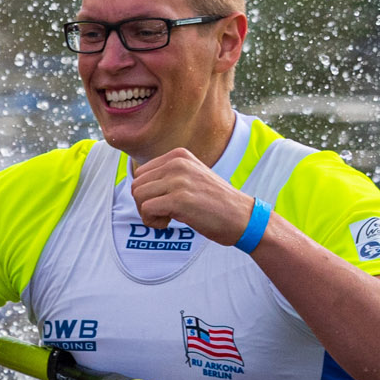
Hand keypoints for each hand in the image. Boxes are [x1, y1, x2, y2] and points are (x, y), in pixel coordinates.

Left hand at [129, 148, 254, 245]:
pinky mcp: (179, 199)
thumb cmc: (216, 203)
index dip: (148, 193)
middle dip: (144, 204)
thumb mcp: (192, 177)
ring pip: (138, 196)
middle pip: (136, 184)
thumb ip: (168, 176)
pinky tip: (168, 224)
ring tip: (166, 218)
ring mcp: (178, 180)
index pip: (141, 172)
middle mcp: (177, 163)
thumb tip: (138, 186)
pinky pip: (146, 209)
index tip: (164, 203)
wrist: (243, 217)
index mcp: (179, 155)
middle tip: (163, 214)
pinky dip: (152, 222)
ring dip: (147, 213)